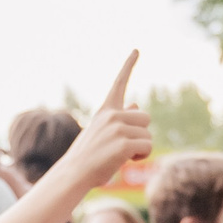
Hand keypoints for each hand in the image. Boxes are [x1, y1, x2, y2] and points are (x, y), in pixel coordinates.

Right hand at [56, 51, 152, 192]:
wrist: (74, 174)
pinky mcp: (124, 143)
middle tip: (123, 146)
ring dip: (140, 148)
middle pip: (145, 118)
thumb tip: (137, 106)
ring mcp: (117, 128)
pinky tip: (127, 161)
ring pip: (148, 135)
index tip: (137, 49)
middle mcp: (112, 115)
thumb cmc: (88, 156)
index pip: (119, 84)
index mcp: (105, 111)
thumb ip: (120, 118)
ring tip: (120, 155)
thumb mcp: (101, 132)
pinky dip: (141, 156)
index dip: (128, 66)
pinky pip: (147, 146)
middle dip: (140, 133)